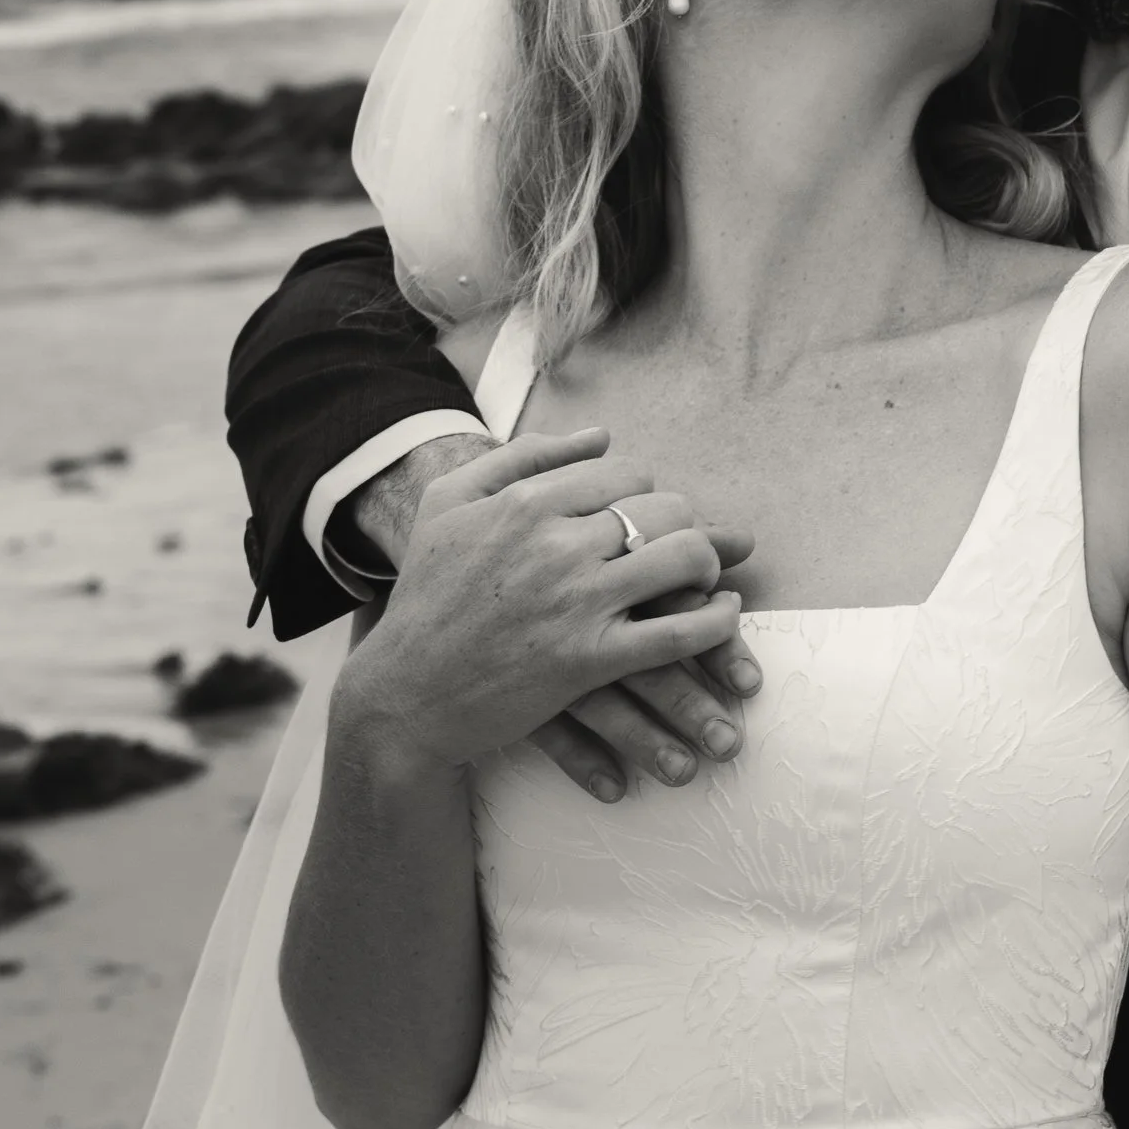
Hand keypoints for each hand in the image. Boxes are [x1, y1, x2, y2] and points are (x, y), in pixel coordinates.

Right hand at [349, 432, 760, 798]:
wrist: (405, 693)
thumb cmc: (427, 599)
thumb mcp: (450, 505)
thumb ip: (522, 458)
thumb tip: (600, 435)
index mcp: (524, 502)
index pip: (625, 472)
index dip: (647, 492)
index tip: (644, 515)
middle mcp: (555, 544)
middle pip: (664, 509)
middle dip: (684, 524)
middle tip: (680, 545)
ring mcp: (576, 603)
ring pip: (682, 559)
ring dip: (708, 565)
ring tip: (707, 578)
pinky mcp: (591, 660)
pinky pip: (679, 633)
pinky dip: (716, 623)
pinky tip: (723, 616)